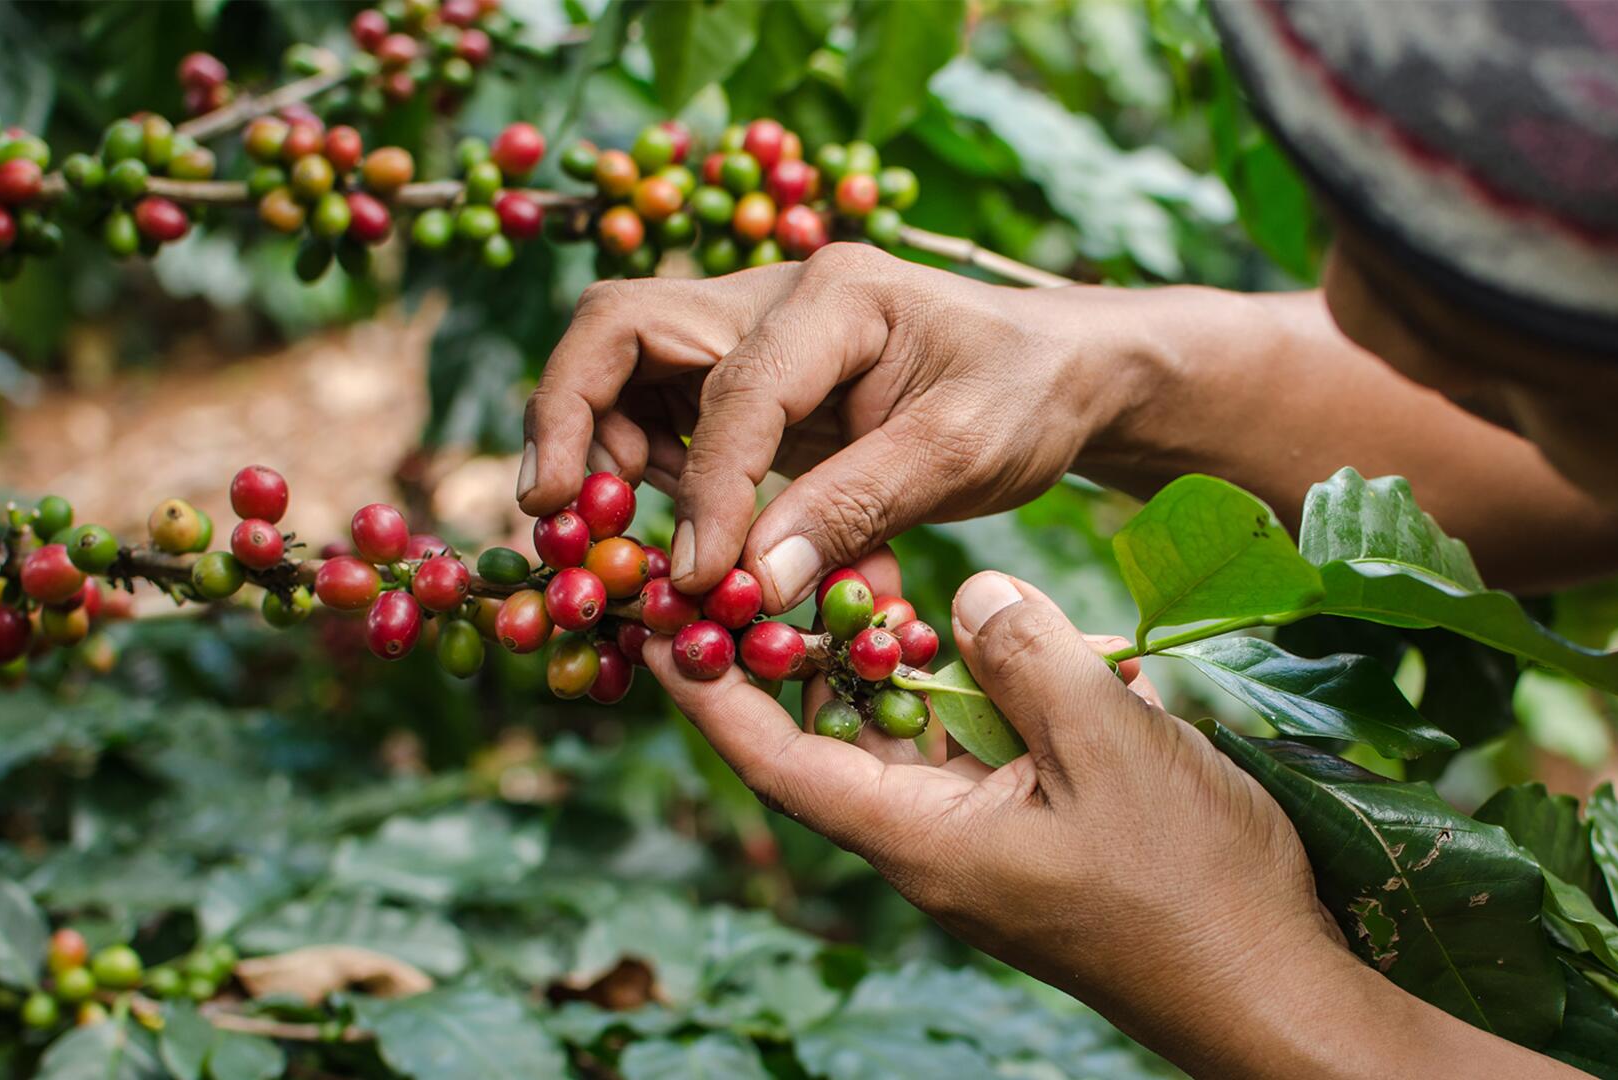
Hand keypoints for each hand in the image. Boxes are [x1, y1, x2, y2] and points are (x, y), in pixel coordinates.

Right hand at [516, 245, 1142, 610]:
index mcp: (835, 296)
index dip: (707, 490)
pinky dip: (647, 469)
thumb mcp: (961, 454)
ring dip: (597, 446)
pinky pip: (665, 412)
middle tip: (554, 517)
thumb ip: (854, 510)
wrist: (1062, 372)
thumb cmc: (1026, 397)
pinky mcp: (753, 379)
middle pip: (621, 328)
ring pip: (625, 366)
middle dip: (570, 418)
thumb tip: (750, 583)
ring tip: (605, 534)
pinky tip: (676, 533)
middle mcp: (774, 297)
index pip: (732, 387)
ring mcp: (755, 333)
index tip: (700, 580)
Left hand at [642, 563, 1350, 1075]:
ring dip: (896, 666)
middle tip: (777, 563)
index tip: (663, 622)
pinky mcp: (1033, 836)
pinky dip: (974, 693)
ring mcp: (984, 844)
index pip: (780, 760)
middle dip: (803, 654)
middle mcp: (933, 844)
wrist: (1270, 983)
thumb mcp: (1107, 746)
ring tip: (874, 579)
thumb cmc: (1189, 883)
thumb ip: (1026, 657)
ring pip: (910, 740)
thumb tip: (966, 595)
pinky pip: (976, 752)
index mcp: (921, 839)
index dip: (713, 693)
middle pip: (834, 740)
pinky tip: (999, 640)